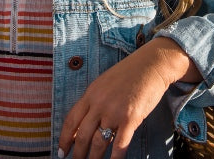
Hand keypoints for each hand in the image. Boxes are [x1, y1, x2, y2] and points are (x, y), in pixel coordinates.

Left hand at [57, 37, 200, 158]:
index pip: (70, 121)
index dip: (63, 139)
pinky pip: (120, 144)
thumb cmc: (130, 73)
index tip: (61, 152)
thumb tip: (86, 122)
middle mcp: (99, 104)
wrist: (152, 64)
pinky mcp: (131, 118)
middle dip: (78, 154)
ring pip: (98, 143)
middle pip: (82, 136)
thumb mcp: (105, 83)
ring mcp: (114, 111)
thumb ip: (95, 101)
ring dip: (94, 158)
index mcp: (90, 94)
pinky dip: (115, 157)